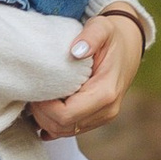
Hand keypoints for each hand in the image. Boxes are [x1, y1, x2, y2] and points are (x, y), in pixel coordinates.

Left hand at [29, 6, 143, 137]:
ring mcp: (103, 116)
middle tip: (32, 94)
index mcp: (106, 92)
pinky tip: (44, 109)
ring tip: (37, 98)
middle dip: (42, 114)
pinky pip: (70, 130)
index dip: (45, 107)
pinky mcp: (97, 118)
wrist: (128, 46)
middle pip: (63, 126)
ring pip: (65, 131)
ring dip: (46, 120)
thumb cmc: (111, 36)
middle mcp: (107, 109)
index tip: (36, 90)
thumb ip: (90, 36)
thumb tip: (76, 51)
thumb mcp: (102, 27)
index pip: (67, 114)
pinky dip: (53, 123)